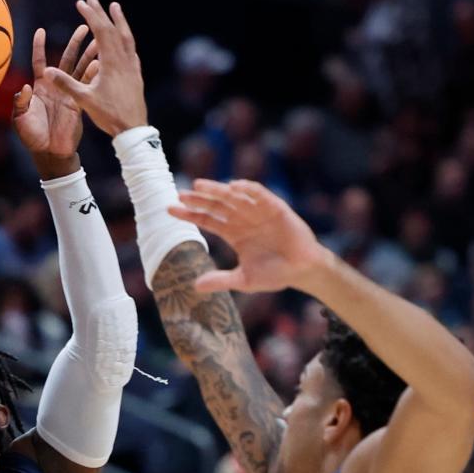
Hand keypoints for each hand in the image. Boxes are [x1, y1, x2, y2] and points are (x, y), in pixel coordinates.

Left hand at [12, 24, 97, 172]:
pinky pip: (86, 86)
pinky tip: (101, 64)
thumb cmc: (32, 136)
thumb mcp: (20, 118)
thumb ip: (21, 102)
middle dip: (75, 43)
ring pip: (80, 69)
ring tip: (98, 41)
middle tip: (84, 27)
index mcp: (40, 87)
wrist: (49, 153)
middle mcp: (56, 86)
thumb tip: (26, 86)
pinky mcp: (79, 103)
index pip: (40, 61)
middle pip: (66, 59)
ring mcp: (69, 94)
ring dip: (89, 55)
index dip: (39, 47)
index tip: (41, 31)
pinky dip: (93, 75)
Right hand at [45, 0, 147, 136]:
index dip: (90, 15)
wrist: (133, 130)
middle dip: (101, 12)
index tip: (81, 3)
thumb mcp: (84, 100)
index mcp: (111, 63)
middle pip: (113, 29)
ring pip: (126, 37)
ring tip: (115, 7)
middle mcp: (124, 60)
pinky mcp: (137, 75)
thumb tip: (46, 71)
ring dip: (119, 20)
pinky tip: (125, 39)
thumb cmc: (109, 116)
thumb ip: (66, 84)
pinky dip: (126, 39)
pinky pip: (131, 50)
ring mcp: (132, 67)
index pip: (101, 31)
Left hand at [170, 180, 333, 293]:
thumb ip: (221, 280)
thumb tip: (195, 286)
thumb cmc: (276, 274)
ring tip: (199, 186)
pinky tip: (233, 186)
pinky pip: (259, 194)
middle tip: (180, 194)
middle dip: (199, 199)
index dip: (189, 214)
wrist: (303, 271)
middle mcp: (243, 219)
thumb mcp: (244, 280)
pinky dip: (247, 189)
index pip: (207, 220)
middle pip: (216, 205)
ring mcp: (258, 212)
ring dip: (217, 190)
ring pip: (234, 197)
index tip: (170, 209)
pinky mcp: (276, 208)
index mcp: (234, 233)